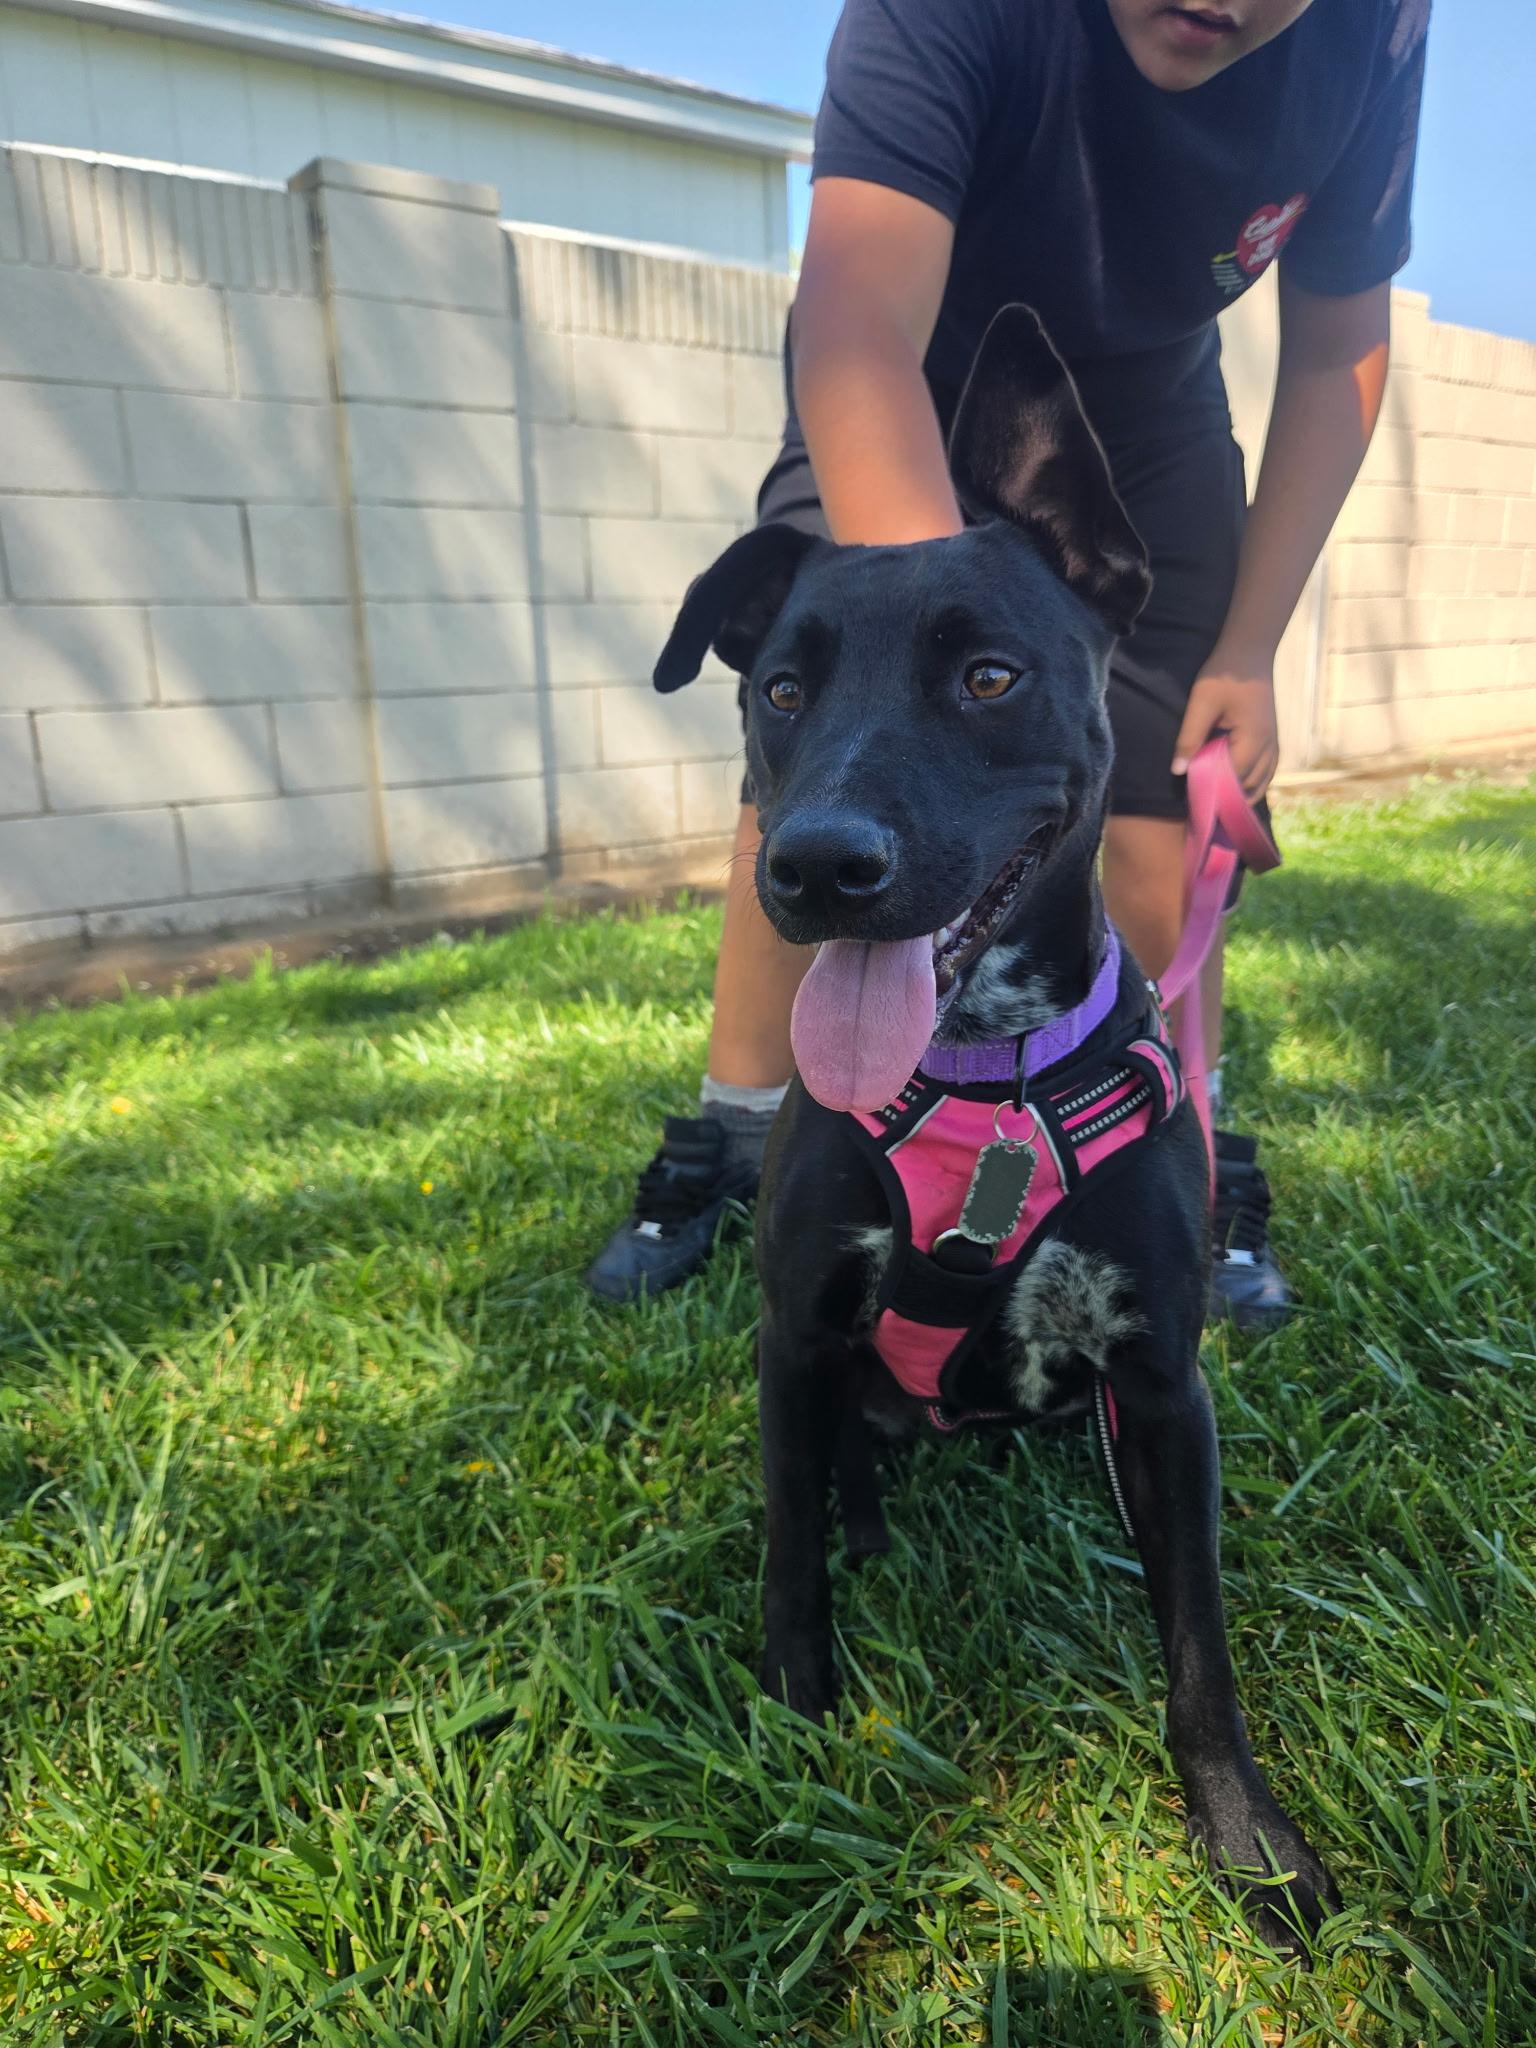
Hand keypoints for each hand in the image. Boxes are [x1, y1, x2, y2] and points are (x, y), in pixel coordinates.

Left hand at [1171, 657, 1278, 802]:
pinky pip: (1266, 772)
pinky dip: (1252, 784)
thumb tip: (1178, 771)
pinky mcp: (1272, 740)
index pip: (1232, 777)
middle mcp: (1269, 747)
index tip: (1191, 800)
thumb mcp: (1201, 702)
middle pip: (1248, 786)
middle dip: (1225, 797)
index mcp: (1254, 739)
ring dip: (1240, 794)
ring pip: (1260, 783)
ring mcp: (1274, 744)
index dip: (1212, 790)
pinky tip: (1236, 790)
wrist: (1249, 652)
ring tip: (1215, 802)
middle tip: (1199, 805)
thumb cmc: (1224, 674)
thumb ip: (1189, 737)